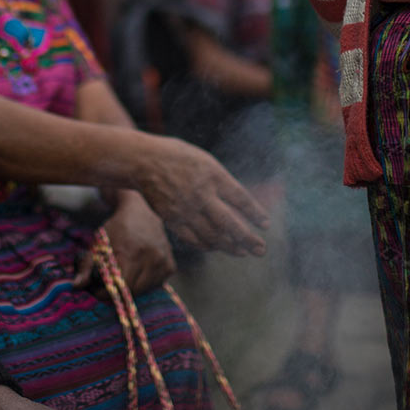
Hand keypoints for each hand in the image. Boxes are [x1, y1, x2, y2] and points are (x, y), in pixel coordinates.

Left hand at [75, 192, 174, 295]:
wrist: (139, 211)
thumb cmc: (115, 229)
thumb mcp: (98, 244)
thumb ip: (86, 266)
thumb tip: (76, 286)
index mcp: (131, 252)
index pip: (121, 286)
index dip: (107, 293)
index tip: (98, 290)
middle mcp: (151, 257)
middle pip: (133, 291)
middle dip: (118, 292)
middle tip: (109, 284)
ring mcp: (163, 261)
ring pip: (145, 290)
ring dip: (133, 288)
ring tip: (124, 275)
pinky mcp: (170, 265)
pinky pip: (156, 284)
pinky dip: (146, 283)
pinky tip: (139, 271)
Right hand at [134, 135, 268, 255]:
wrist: (143, 161)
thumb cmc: (177, 157)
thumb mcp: (205, 160)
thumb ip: (221, 181)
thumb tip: (240, 202)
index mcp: (213, 175)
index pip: (240, 198)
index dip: (255, 213)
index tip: (266, 224)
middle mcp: (201, 194)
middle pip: (230, 223)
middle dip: (248, 238)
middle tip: (261, 249)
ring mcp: (186, 209)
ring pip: (213, 235)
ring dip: (230, 246)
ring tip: (243, 252)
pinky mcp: (172, 219)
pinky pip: (194, 239)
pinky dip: (207, 245)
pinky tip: (217, 247)